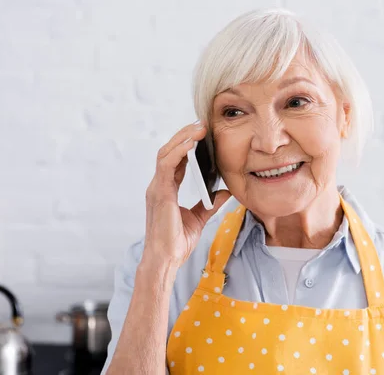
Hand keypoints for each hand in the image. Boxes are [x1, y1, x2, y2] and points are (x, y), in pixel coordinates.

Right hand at [144, 121, 230, 267]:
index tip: (203, 133)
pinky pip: (167, 166)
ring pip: (166, 153)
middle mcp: (159, 185)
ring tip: (199, 128)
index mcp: (167, 189)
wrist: (166, 260)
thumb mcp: (199, 218)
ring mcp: (157, 188)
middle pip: (169, 151)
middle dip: (185, 135)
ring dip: (182, 138)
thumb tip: (226, 192)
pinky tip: (191, 144)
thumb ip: (210, 204)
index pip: (176, 160)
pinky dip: (178, 152)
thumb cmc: (177, 242)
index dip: (187, 144)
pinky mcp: (159, 193)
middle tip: (203, 123)